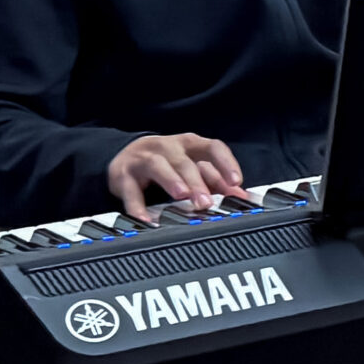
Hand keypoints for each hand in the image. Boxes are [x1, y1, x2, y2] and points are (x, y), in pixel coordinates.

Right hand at [108, 133, 252, 224]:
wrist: (126, 155)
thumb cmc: (168, 163)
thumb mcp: (192, 167)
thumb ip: (216, 180)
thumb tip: (240, 196)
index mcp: (191, 144)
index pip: (213, 148)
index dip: (226, 163)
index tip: (236, 182)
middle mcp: (168, 147)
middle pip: (186, 162)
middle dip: (198, 182)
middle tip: (206, 202)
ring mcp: (144, 158)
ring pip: (159, 166)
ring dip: (172, 180)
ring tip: (182, 196)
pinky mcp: (123, 174)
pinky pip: (130, 190)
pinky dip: (137, 205)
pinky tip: (145, 219)